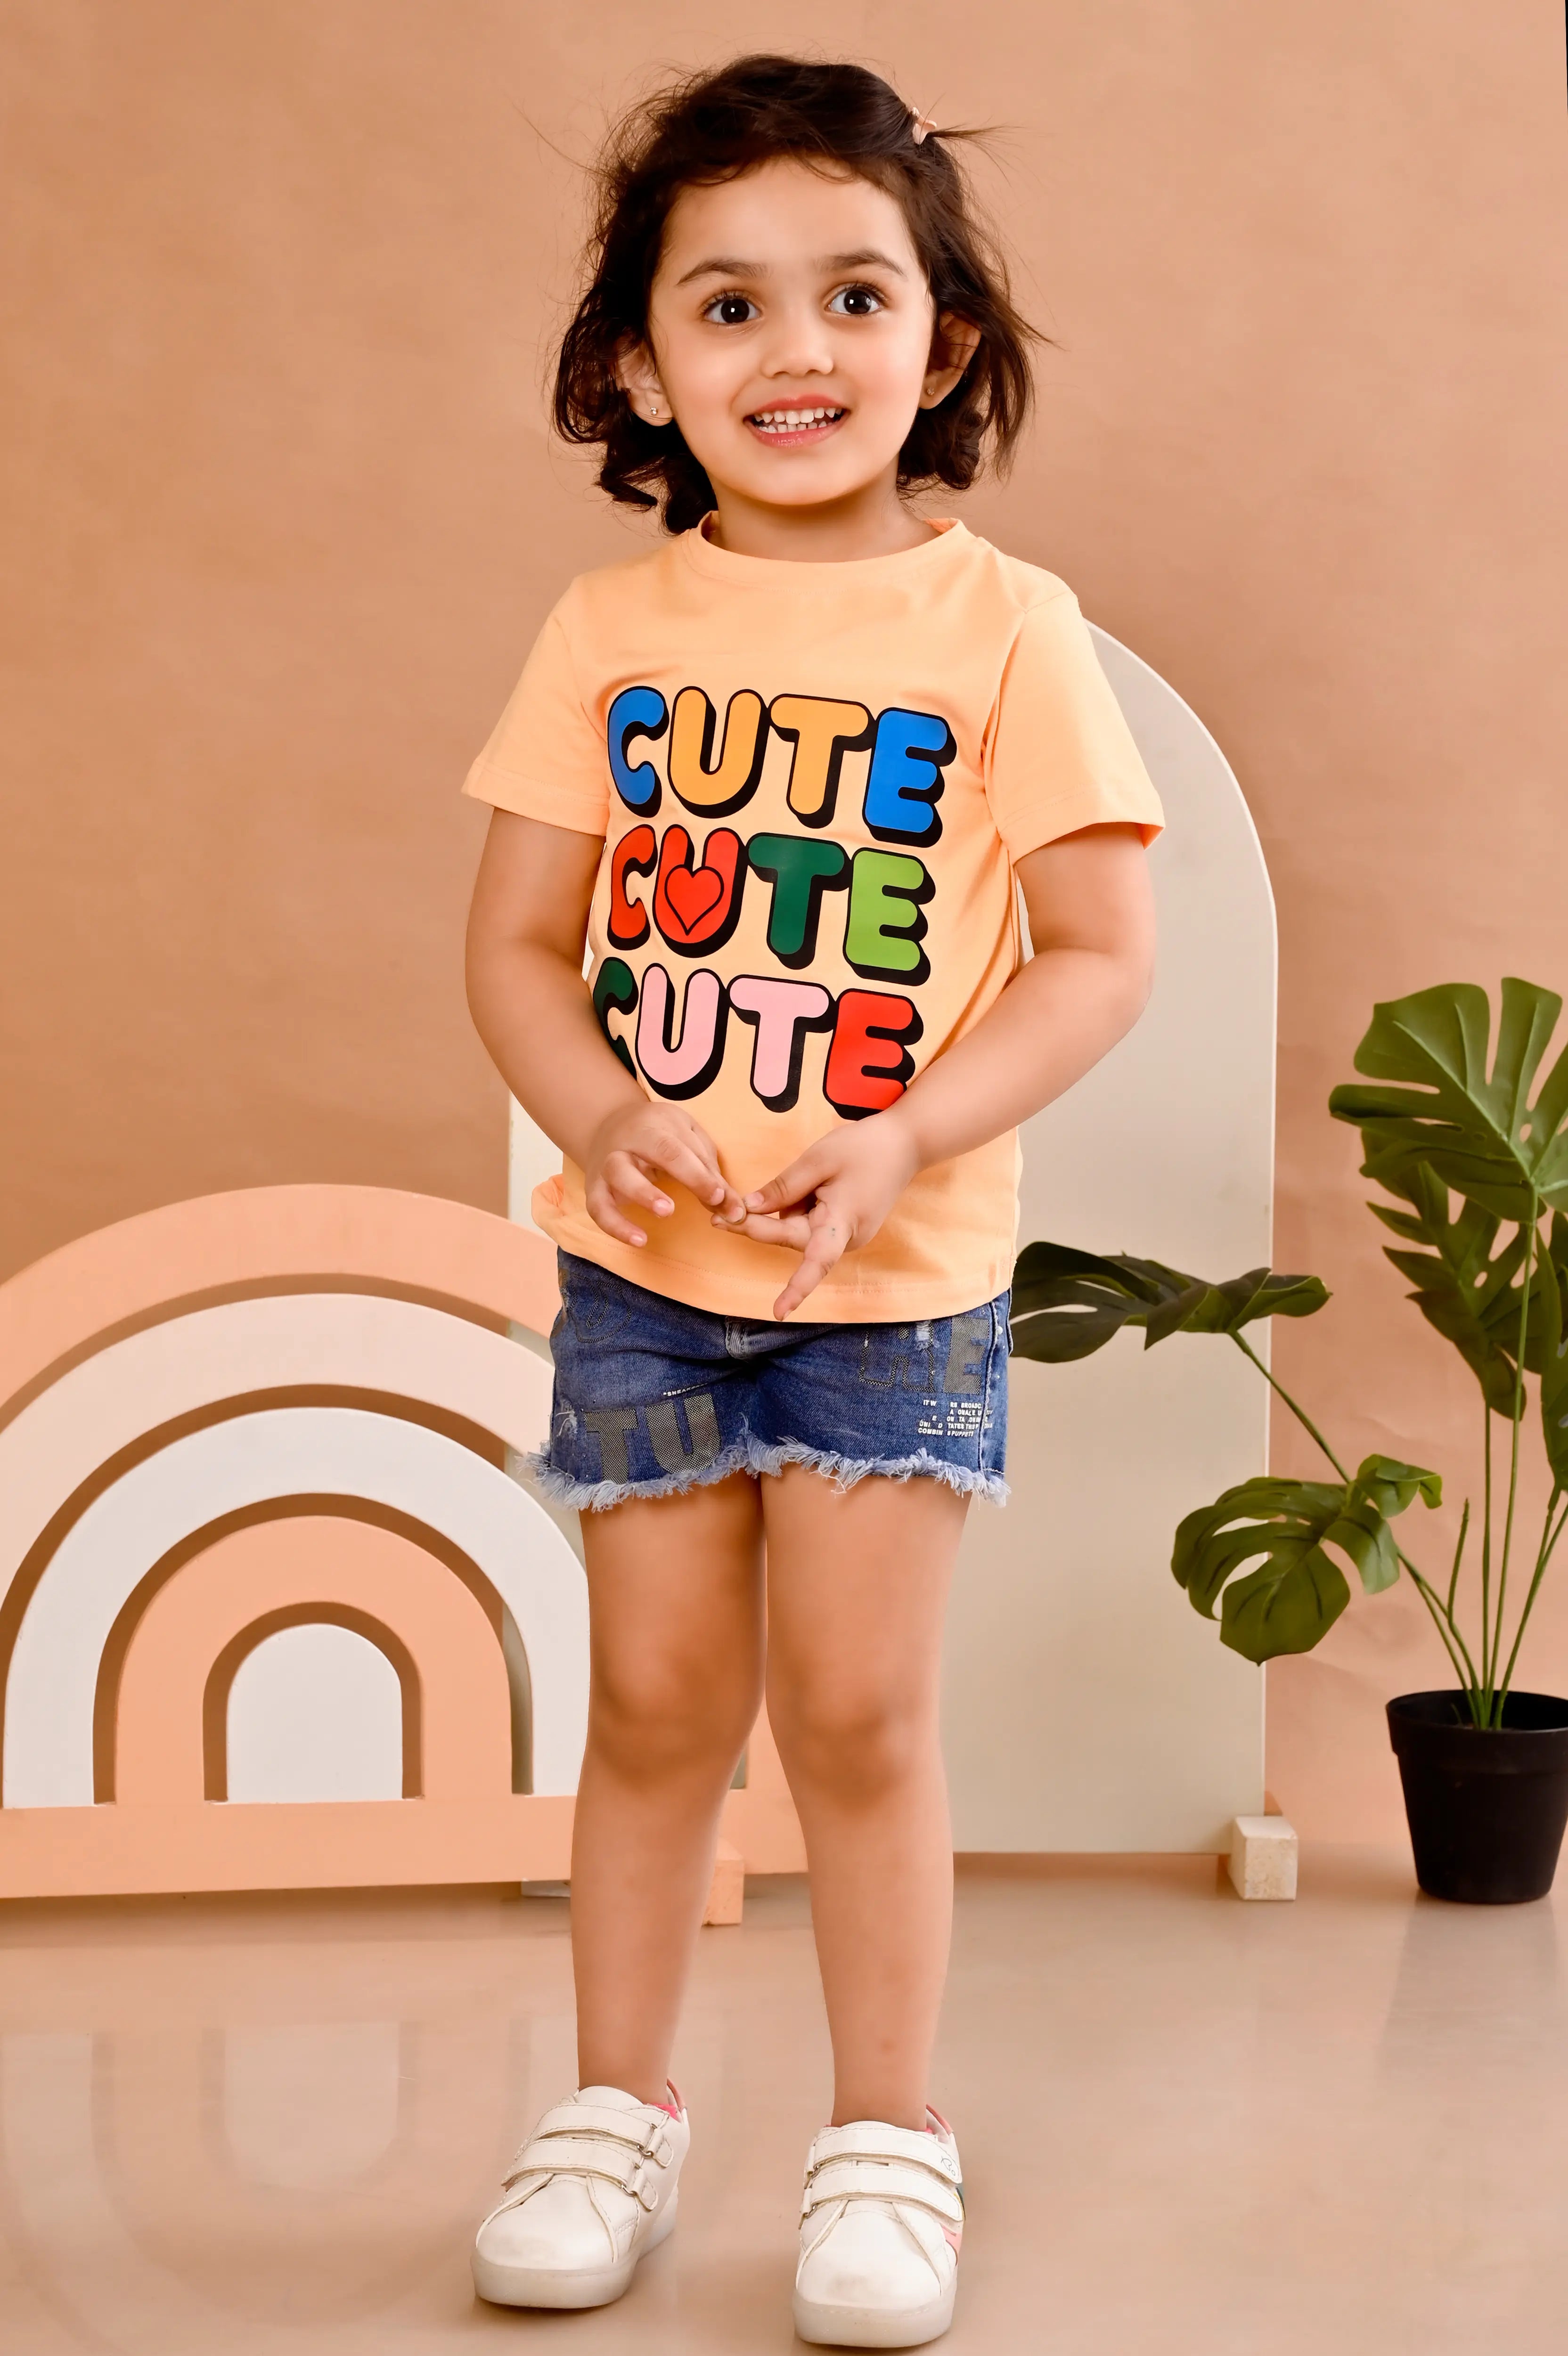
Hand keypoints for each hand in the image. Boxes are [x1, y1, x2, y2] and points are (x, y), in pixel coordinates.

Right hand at [584, 1101, 745, 1247]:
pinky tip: (639, 1240)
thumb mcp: (690, 1142)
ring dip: (640, 1195)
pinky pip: (599, 1208)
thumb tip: (734, 1212)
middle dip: (674, 1179)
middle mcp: (626, 1142)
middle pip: (648, 1154)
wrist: (610, 1125)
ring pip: (617, 1176)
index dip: (697, 1174)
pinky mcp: (595, 1187)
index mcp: (653, 1126)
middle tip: (691, 1204)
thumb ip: (710, 1175)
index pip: (674, 1150)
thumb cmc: (661, 1136)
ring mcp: (607, 1164)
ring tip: (665, 1214)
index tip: (720, 1197)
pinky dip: (616, 1226)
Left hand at [714, 1111, 920, 1318]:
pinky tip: (817, 1183)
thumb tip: (749, 1209)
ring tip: (813, 1176)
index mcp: (843, 1222)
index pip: (816, 1262)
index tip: (778, 1312)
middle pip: (791, 1239)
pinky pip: (810, 1225)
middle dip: (760, 1225)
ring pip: (799, 1230)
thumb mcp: (818, 1159)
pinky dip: (801, 1207)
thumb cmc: (864, 1148)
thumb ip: (783, 1187)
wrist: (906, 1144)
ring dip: (789, 1208)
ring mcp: (847, 1236)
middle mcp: (846, 1238)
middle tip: (721, 1214)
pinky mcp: (845, 1229)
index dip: (797, 1289)